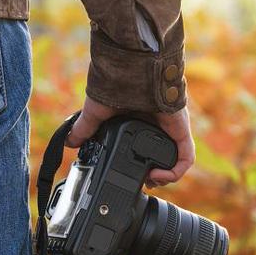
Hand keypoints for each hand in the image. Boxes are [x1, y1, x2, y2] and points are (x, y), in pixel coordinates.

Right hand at [66, 96, 194, 187]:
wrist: (131, 73)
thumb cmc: (116, 85)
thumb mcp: (97, 113)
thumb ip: (85, 128)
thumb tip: (70, 142)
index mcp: (144, 122)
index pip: (149, 150)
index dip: (143, 167)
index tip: (132, 176)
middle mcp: (161, 127)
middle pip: (165, 158)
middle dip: (156, 176)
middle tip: (143, 181)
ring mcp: (173, 129)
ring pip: (178, 160)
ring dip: (167, 177)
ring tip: (151, 180)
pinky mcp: (181, 131)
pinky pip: (186, 157)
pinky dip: (175, 172)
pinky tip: (158, 175)